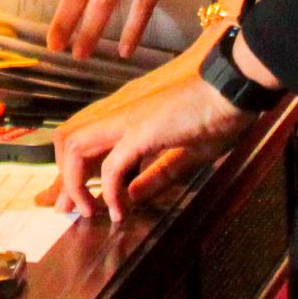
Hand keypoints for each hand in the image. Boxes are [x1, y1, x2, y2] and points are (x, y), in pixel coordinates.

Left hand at [45, 36, 252, 224]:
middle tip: (69, 209)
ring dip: (75, 183)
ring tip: (91, 210)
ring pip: (75, 147)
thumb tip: (134, 196)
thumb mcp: (185, 154)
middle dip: (62, 177)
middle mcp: (118, 114)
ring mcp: (127, 120)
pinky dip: (110, 190)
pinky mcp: (142, 130)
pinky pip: (111, 165)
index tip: (69, 199)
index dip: (70, 171)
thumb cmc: (217, 115)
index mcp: (127, 117)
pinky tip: (120, 209)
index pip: (83, 142)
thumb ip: (158, 175)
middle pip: (67, 140)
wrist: (235, 88)